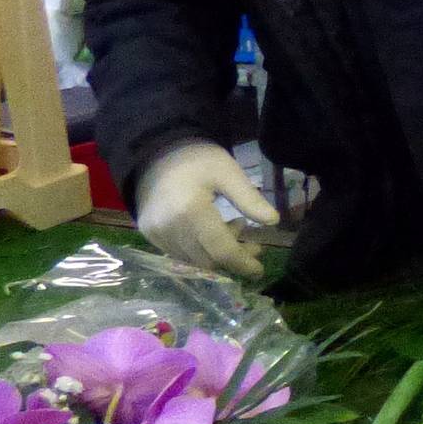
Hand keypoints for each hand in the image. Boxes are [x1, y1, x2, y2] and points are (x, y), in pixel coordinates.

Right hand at [134, 142, 278, 278]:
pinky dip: (199, 250)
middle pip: (207, 261)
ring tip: (233, 230)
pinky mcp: (149, 235)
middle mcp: (170, 229)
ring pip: (193, 260)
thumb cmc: (196, 159)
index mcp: (192, 211)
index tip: (260, 271)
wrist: (154, 152)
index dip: (243, 263)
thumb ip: (249, 198)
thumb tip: (273, 221)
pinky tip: (211, 232)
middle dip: (233, 259)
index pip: (221, 251)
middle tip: (254, 244)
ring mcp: (156, 234)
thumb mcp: (227, 171)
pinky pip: (178, 254)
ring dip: (216, 254)